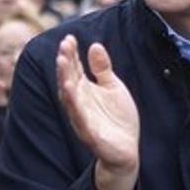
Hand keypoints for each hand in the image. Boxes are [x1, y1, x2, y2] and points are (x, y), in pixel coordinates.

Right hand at [55, 36, 139, 189]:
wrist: (126, 150)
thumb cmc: (116, 119)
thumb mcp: (112, 88)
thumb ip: (103, 69)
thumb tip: (94, 45)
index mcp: (84, 91)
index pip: (74, 69)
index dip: (71, 54)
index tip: (69, 38)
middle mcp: (79, 103)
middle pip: (68, 80)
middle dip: (65, 63)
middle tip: (64, 46)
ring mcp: (83, 119)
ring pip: (70, 98)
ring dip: (65, 80)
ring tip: (62, 63)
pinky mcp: (90, 134)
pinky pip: (80, 119)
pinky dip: (74, 106)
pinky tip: (71, 92)